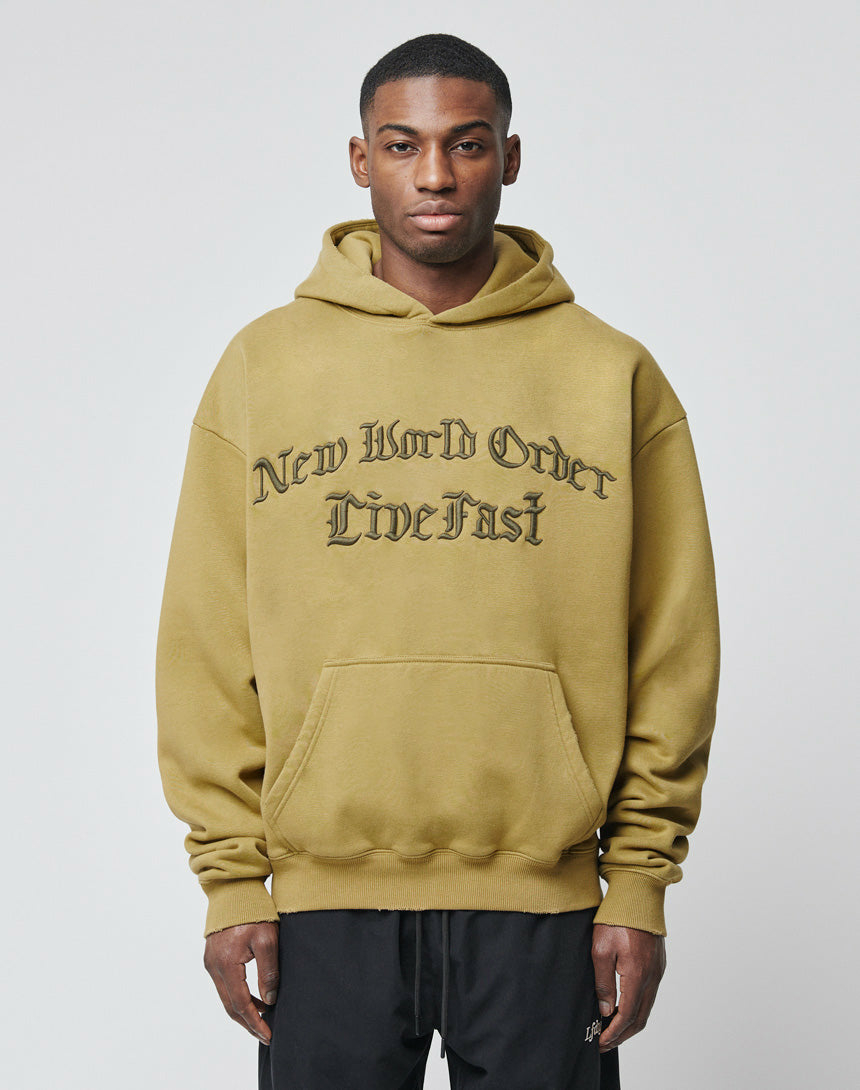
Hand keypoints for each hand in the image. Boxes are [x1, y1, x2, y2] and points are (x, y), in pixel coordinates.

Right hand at [203, 921, 279, 1044]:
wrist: (234, 890)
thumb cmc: (253, 911)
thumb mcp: (267, 939)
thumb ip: (268, 971)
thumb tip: (270, 1000)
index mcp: (226, 964)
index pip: (240, 1003)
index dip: (254, 1022)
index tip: (268, 1035)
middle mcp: (214, 966)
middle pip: (229, 1006)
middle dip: (247, 1023)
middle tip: (265, 1035)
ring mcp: (211, 962)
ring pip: (226, 997)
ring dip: (243, 1011)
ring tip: (262, 1020)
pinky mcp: (213, 957)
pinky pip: (224, 985)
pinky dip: (237, 997)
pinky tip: (253, 999)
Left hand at [592, 923, 665, 1051]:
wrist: (637, 895)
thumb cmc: (616, 918)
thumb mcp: (600, 949)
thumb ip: (603, 982)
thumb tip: (606, 1011)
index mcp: (637, 974)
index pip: (626, 1015)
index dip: (613, 1033)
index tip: (600, 1041)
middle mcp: (652, 976)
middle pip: (640, 1018)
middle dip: (622, 1035)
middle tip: (605, 1043)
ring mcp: (657, 971)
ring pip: (647, 1008)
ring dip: (631, 1023)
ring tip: (613, 1031)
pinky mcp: (658, 964)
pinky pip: (650, 995)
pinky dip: (638, 1008)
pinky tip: (624, 1008)